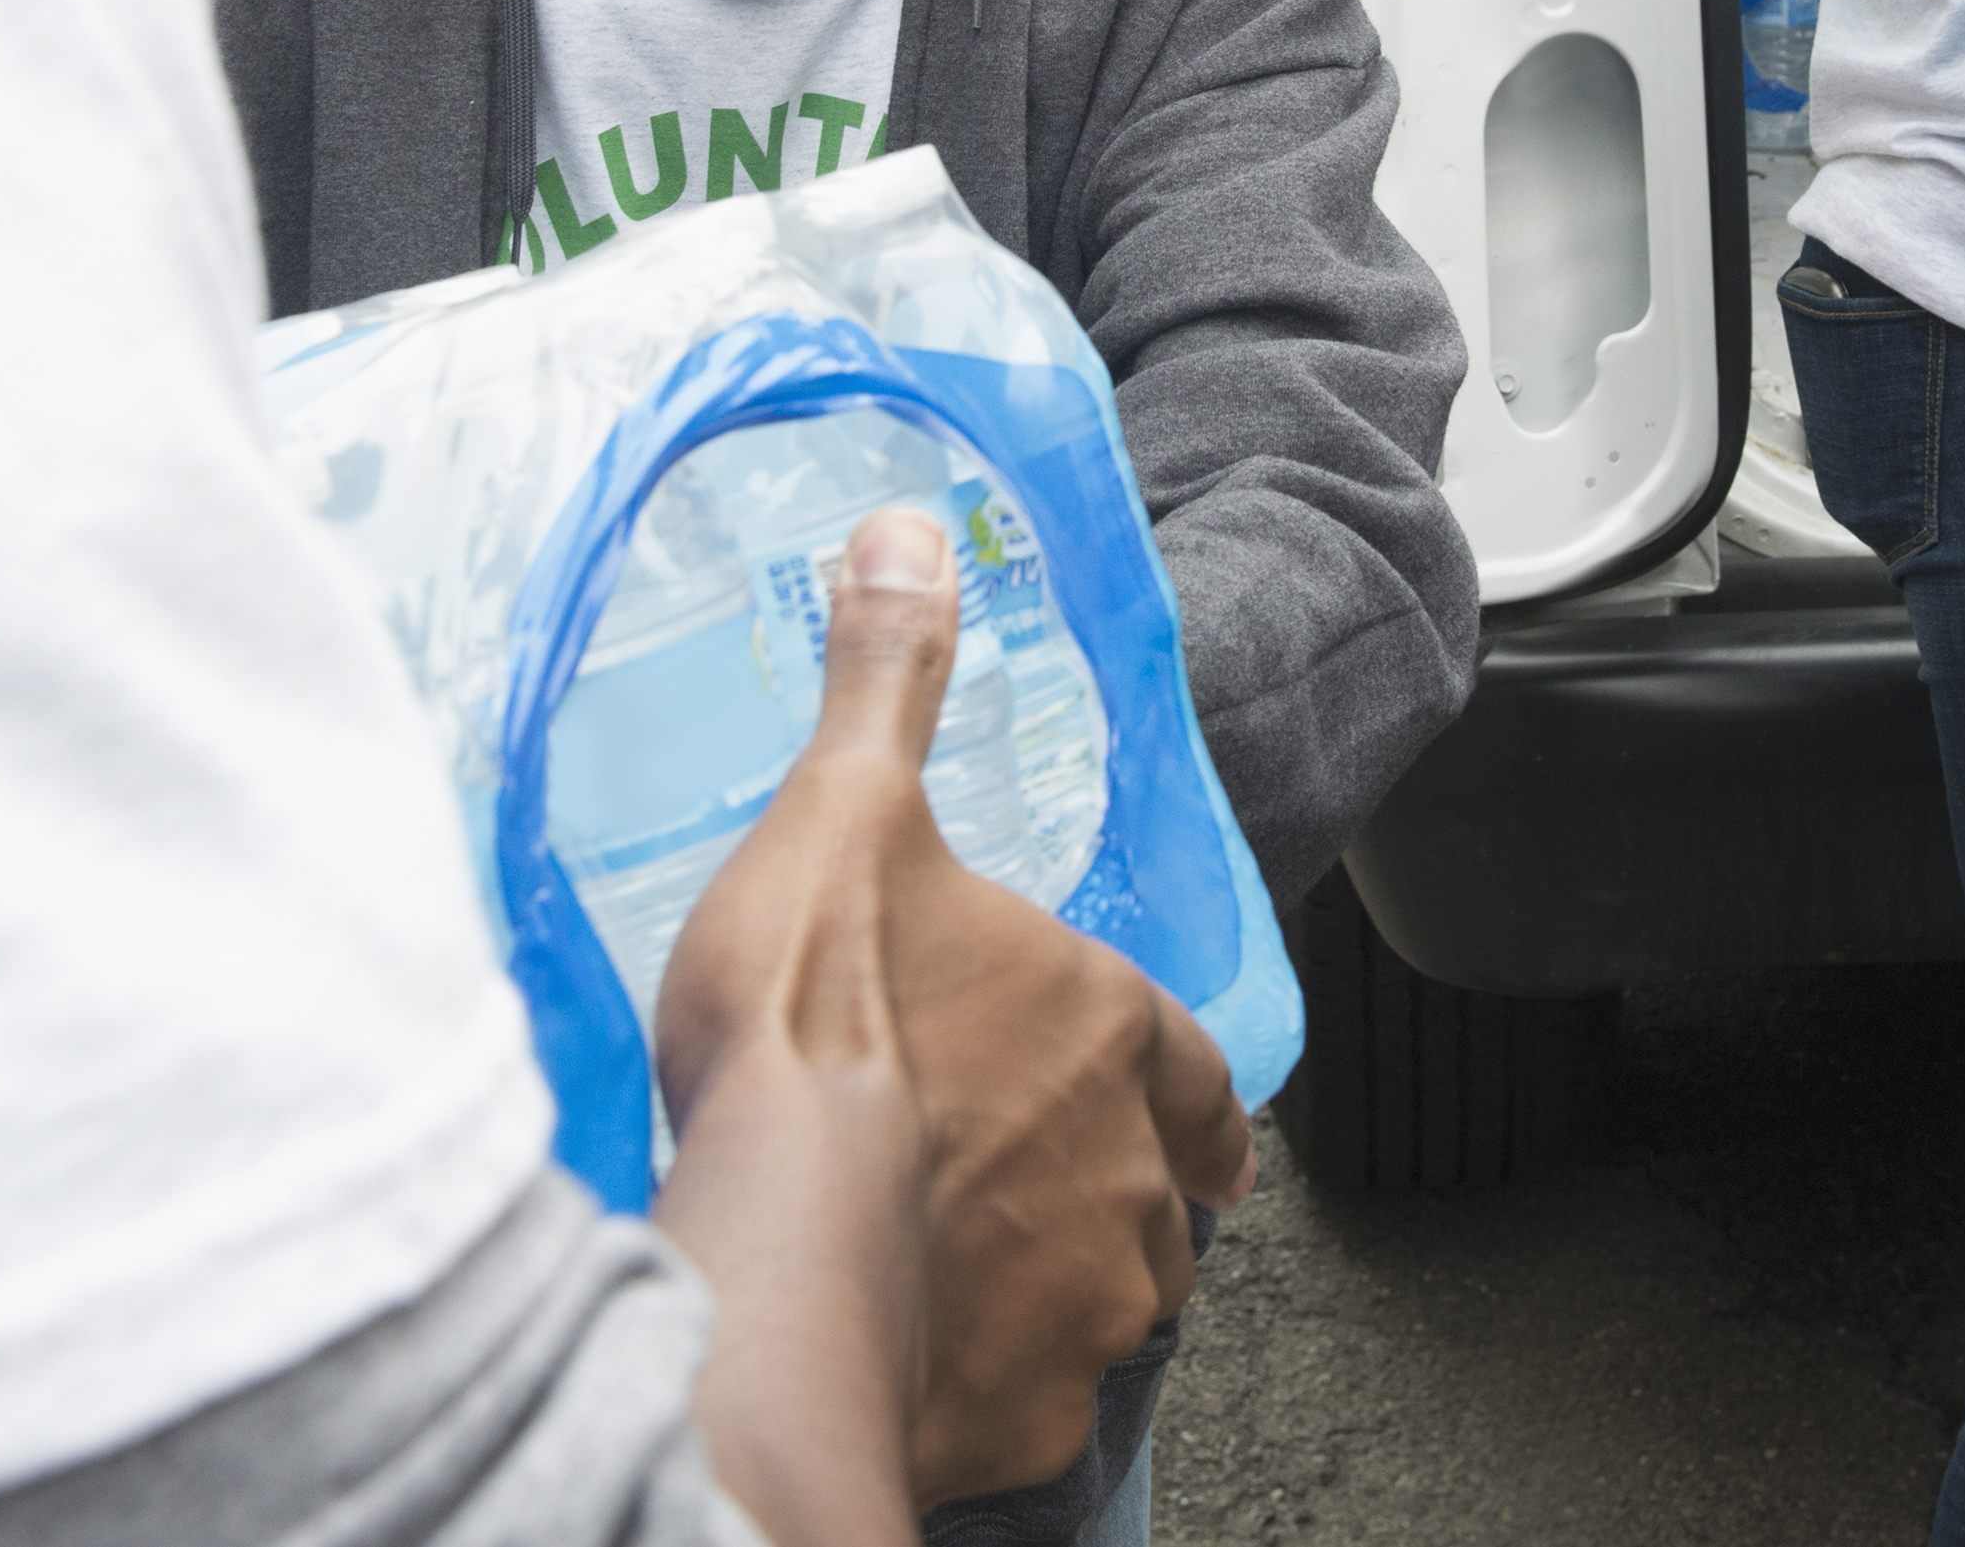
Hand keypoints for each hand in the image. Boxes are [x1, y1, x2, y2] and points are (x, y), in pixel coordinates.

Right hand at [652, 509, 1247, 1535]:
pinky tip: (909, 1364)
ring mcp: (1086, 1313)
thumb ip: (889, 683)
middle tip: (1021, 1191)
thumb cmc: (815, 1035)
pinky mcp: (1020, 1427)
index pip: (1199, 1075)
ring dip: (1054, 1294)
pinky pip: (1024, 1416)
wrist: (766, 1254)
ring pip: (1111, 1313)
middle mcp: (1130, 1181)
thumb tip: (912, 538)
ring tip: (953, 1279)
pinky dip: (981, 1391)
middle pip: (1161, 1204)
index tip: (1196, 1131)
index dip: (1189, 1100)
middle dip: (1110, 1199)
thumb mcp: (849, 812)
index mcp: (1112, 1034)